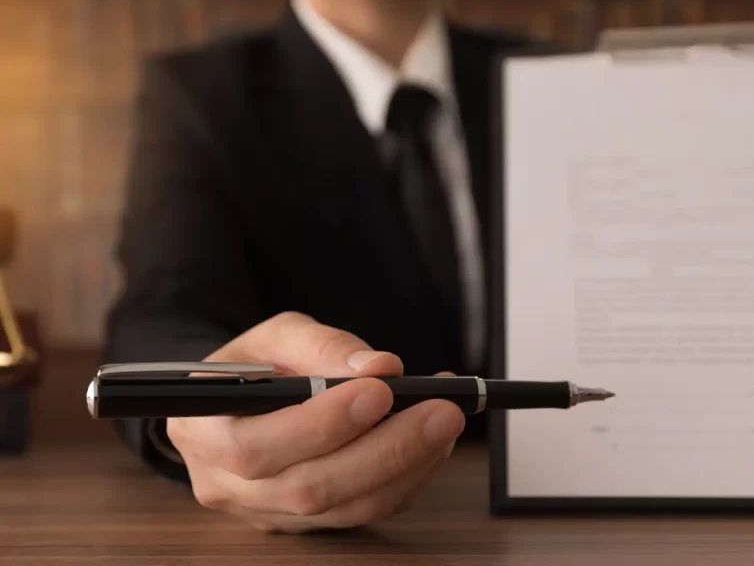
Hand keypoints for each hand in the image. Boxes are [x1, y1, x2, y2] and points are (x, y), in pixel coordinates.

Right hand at [166, 312, 465, 532]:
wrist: (242, 400)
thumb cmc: (255, 365)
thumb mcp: (275, 335)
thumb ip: (322, 345)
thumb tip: (381, 367)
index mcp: (201, 432)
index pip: (256, 447)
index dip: (322, 424)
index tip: (380, 389)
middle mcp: (227, 486)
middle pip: (309, 489)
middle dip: (386, 449)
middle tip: (441, 410)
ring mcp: (269, 512)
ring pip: (346, 509)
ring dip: (407, 467)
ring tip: (446, 421)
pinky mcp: (309, 524)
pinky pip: (366, 512)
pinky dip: (409, 478)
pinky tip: (434, 442)